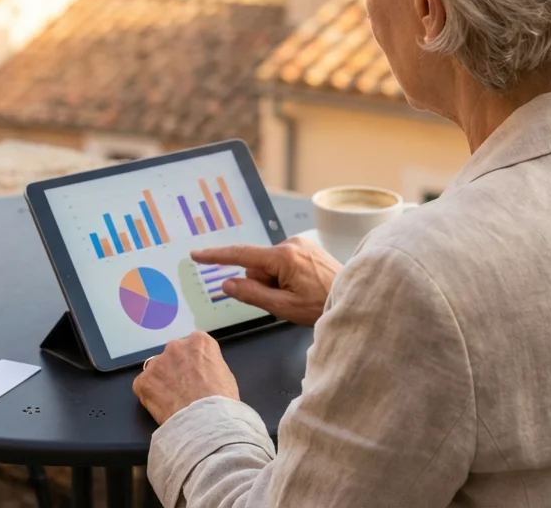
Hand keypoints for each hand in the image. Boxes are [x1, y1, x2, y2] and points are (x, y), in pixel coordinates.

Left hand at [133, 332, 237, 424]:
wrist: (205, 422)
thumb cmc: (221, 401)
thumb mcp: (224, 374)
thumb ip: (208, 365)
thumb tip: (201, 371)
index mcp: (199, 341)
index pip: (194, 345)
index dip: (195, 362)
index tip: (197, 375)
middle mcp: (176, 346)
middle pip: (174, 354)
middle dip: (177, 368)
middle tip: (184, 388)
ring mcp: (157, 363)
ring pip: (157, 369)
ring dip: (162, 380)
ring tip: (173, 399)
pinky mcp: (143, 381)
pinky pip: (144, 385)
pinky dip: (150, 395)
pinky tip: (163, 406)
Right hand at [192, 236, 341, 326]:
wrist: (354, 299)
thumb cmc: (322, 305)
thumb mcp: (283, 307)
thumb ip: (252, 294)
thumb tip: (228, 284)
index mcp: (284, 256)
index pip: (241, 255)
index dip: (216, 256)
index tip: (197, 254)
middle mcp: (291, 243)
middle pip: (257, 265)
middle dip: (263, 283)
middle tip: (286, 300)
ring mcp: (300, 243)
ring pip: (270, 265)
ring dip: (276, 281)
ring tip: (299, 294)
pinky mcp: (306, 247)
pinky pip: (283, 262)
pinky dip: (286, 276)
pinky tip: (303, 286)